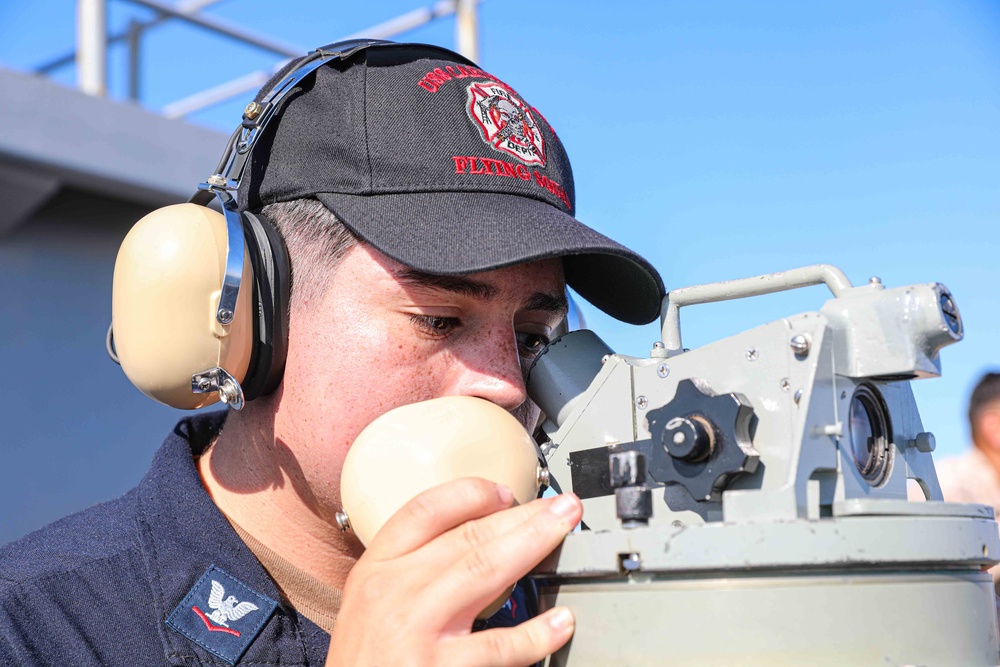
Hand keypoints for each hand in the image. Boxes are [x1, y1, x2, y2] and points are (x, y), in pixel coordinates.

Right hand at [325, 477, 582, 665]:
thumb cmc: (365, 662)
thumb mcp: (371, 605)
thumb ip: (413, 571)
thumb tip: (478, 540)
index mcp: (375, 569)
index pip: (424, 511)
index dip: (471, 494)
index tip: (506, 493)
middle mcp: (392, 592)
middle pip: (466, 537)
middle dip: (522, 516)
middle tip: (561, 506)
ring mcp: (415, 630)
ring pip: (485, 570)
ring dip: (533, 544)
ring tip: (564, 532)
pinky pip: (498, 646)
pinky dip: (535, 633)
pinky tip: (560, 622)